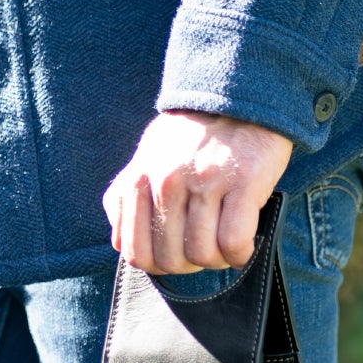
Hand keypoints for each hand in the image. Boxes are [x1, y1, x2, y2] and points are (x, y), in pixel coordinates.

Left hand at [102, 111, 293, 273]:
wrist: (239, 96)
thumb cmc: (192, 134)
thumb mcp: (147, 155)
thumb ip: (126, 195)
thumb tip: (118, 239)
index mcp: (141, 179)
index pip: (136, 253)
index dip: (158, 266)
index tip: (176, 256)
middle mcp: (168, 182)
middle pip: (171, 259)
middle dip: (189, 265)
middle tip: (204, 251)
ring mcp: (206, 181)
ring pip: (202, 254)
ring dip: (217, 261)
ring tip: (225, 247)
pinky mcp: (244, 182)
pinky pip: (234, 241)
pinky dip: (239, 254)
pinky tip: (242, 247)